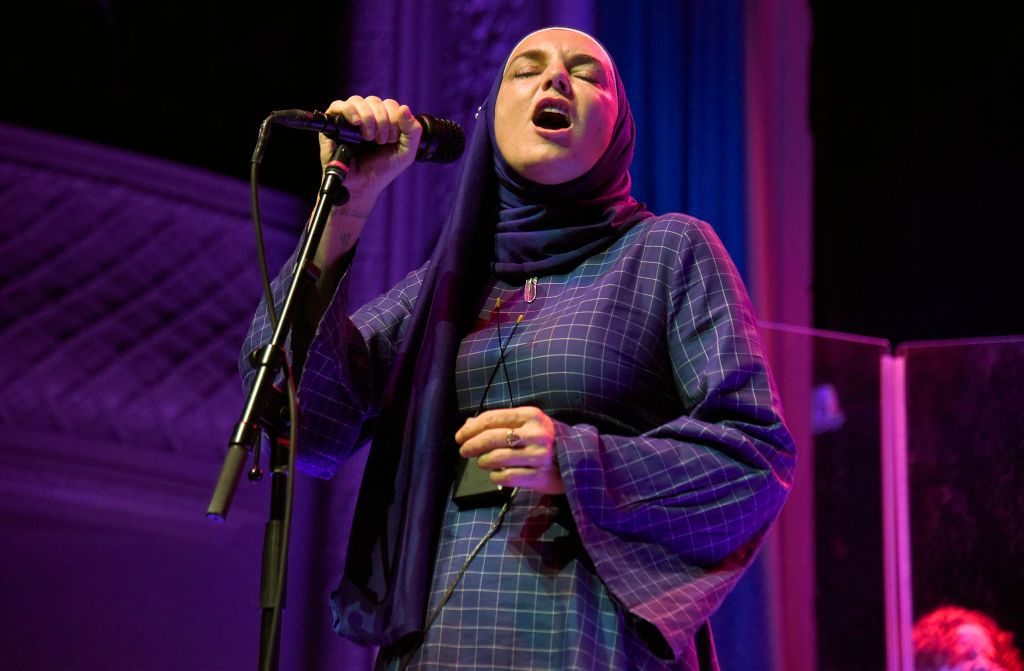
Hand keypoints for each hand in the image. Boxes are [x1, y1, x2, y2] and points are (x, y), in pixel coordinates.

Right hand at [313, 96, 421, 267]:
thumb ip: (413, 130)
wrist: (364, 186)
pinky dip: (350, 110)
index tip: (392, 139)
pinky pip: (338, 106)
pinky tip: (357, 123)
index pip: (390, 104)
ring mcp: (348, 119)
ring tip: (369, 138)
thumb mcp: (406, 151)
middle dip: (383, 121)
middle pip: (375, 101)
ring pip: (358, 101)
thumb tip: (404, 108)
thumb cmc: (382, 169)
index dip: (394, 118)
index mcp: (383, 120)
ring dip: (369, 118)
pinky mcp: (333, 125)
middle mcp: (365, 116)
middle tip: (381, 141)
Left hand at [455, 406, 564, 494]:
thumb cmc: (543, 439)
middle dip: (472, 445)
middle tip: (464, 451)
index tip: (460, 436)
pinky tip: (496, 474)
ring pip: (497, 458)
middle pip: (491, 438)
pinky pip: (507, 477)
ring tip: (482, 462)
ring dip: (483, 461)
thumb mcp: (525, 424)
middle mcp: (536, 433)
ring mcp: (539, 456)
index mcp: (530, 415)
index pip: (492, 418)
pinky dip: (495, 477)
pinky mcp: (539, 476)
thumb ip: (499, 423)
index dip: (471, 428)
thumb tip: (468, 425)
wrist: (576, 459)